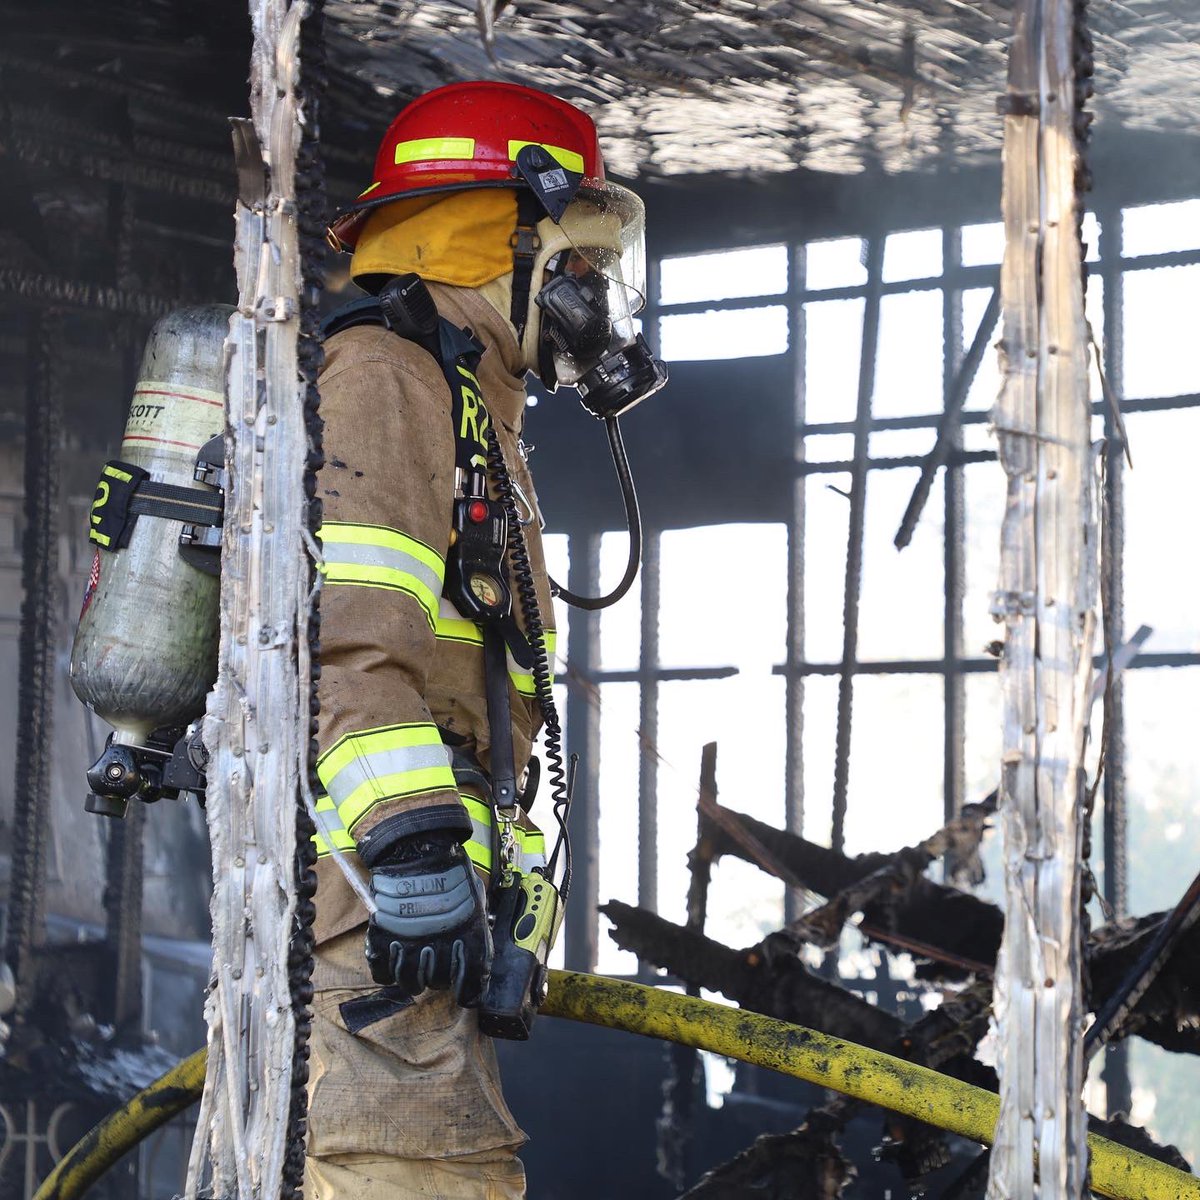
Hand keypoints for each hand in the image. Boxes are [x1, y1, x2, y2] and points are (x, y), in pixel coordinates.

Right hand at [365, 831, 492, 1006]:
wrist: (416, 849)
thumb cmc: (449, 869)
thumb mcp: (475, 897)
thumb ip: (474, 926)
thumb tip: (475, 946)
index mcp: (467, 941)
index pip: (471, 985)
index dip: (469, 993)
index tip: (466, 993)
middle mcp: (439, 950)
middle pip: (438, 985)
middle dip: (439, 976)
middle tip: (435, 959)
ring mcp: (409, 948)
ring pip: (411, 985)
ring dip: (414, 978)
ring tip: (414, 960)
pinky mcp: (382, 942)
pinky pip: (382, 974)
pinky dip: (387, 970)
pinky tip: (393, 955)